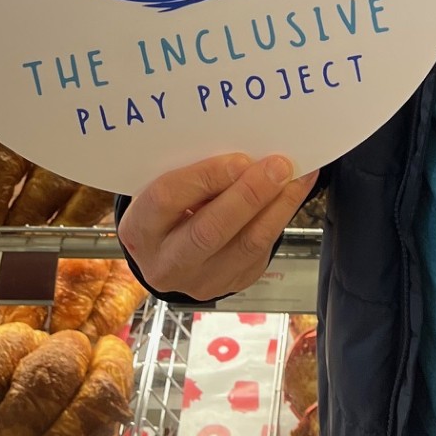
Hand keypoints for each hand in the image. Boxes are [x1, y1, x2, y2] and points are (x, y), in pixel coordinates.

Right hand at [118, 152, 319, 301]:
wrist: (172, 251)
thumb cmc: (169, 207)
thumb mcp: (167, 186)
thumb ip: (193, 174)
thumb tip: (243, 153)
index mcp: (140, 228)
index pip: (167, 199)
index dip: (206, 177)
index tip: (240, 159)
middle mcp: (166, 262)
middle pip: (209, 231)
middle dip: (249, 195)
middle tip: (278, 166)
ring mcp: (201, 280)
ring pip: (245, 245)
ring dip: (276, 206)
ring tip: (295, 176)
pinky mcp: (233, 282)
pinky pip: (262, 250)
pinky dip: (282, 216)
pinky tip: (295, 190)